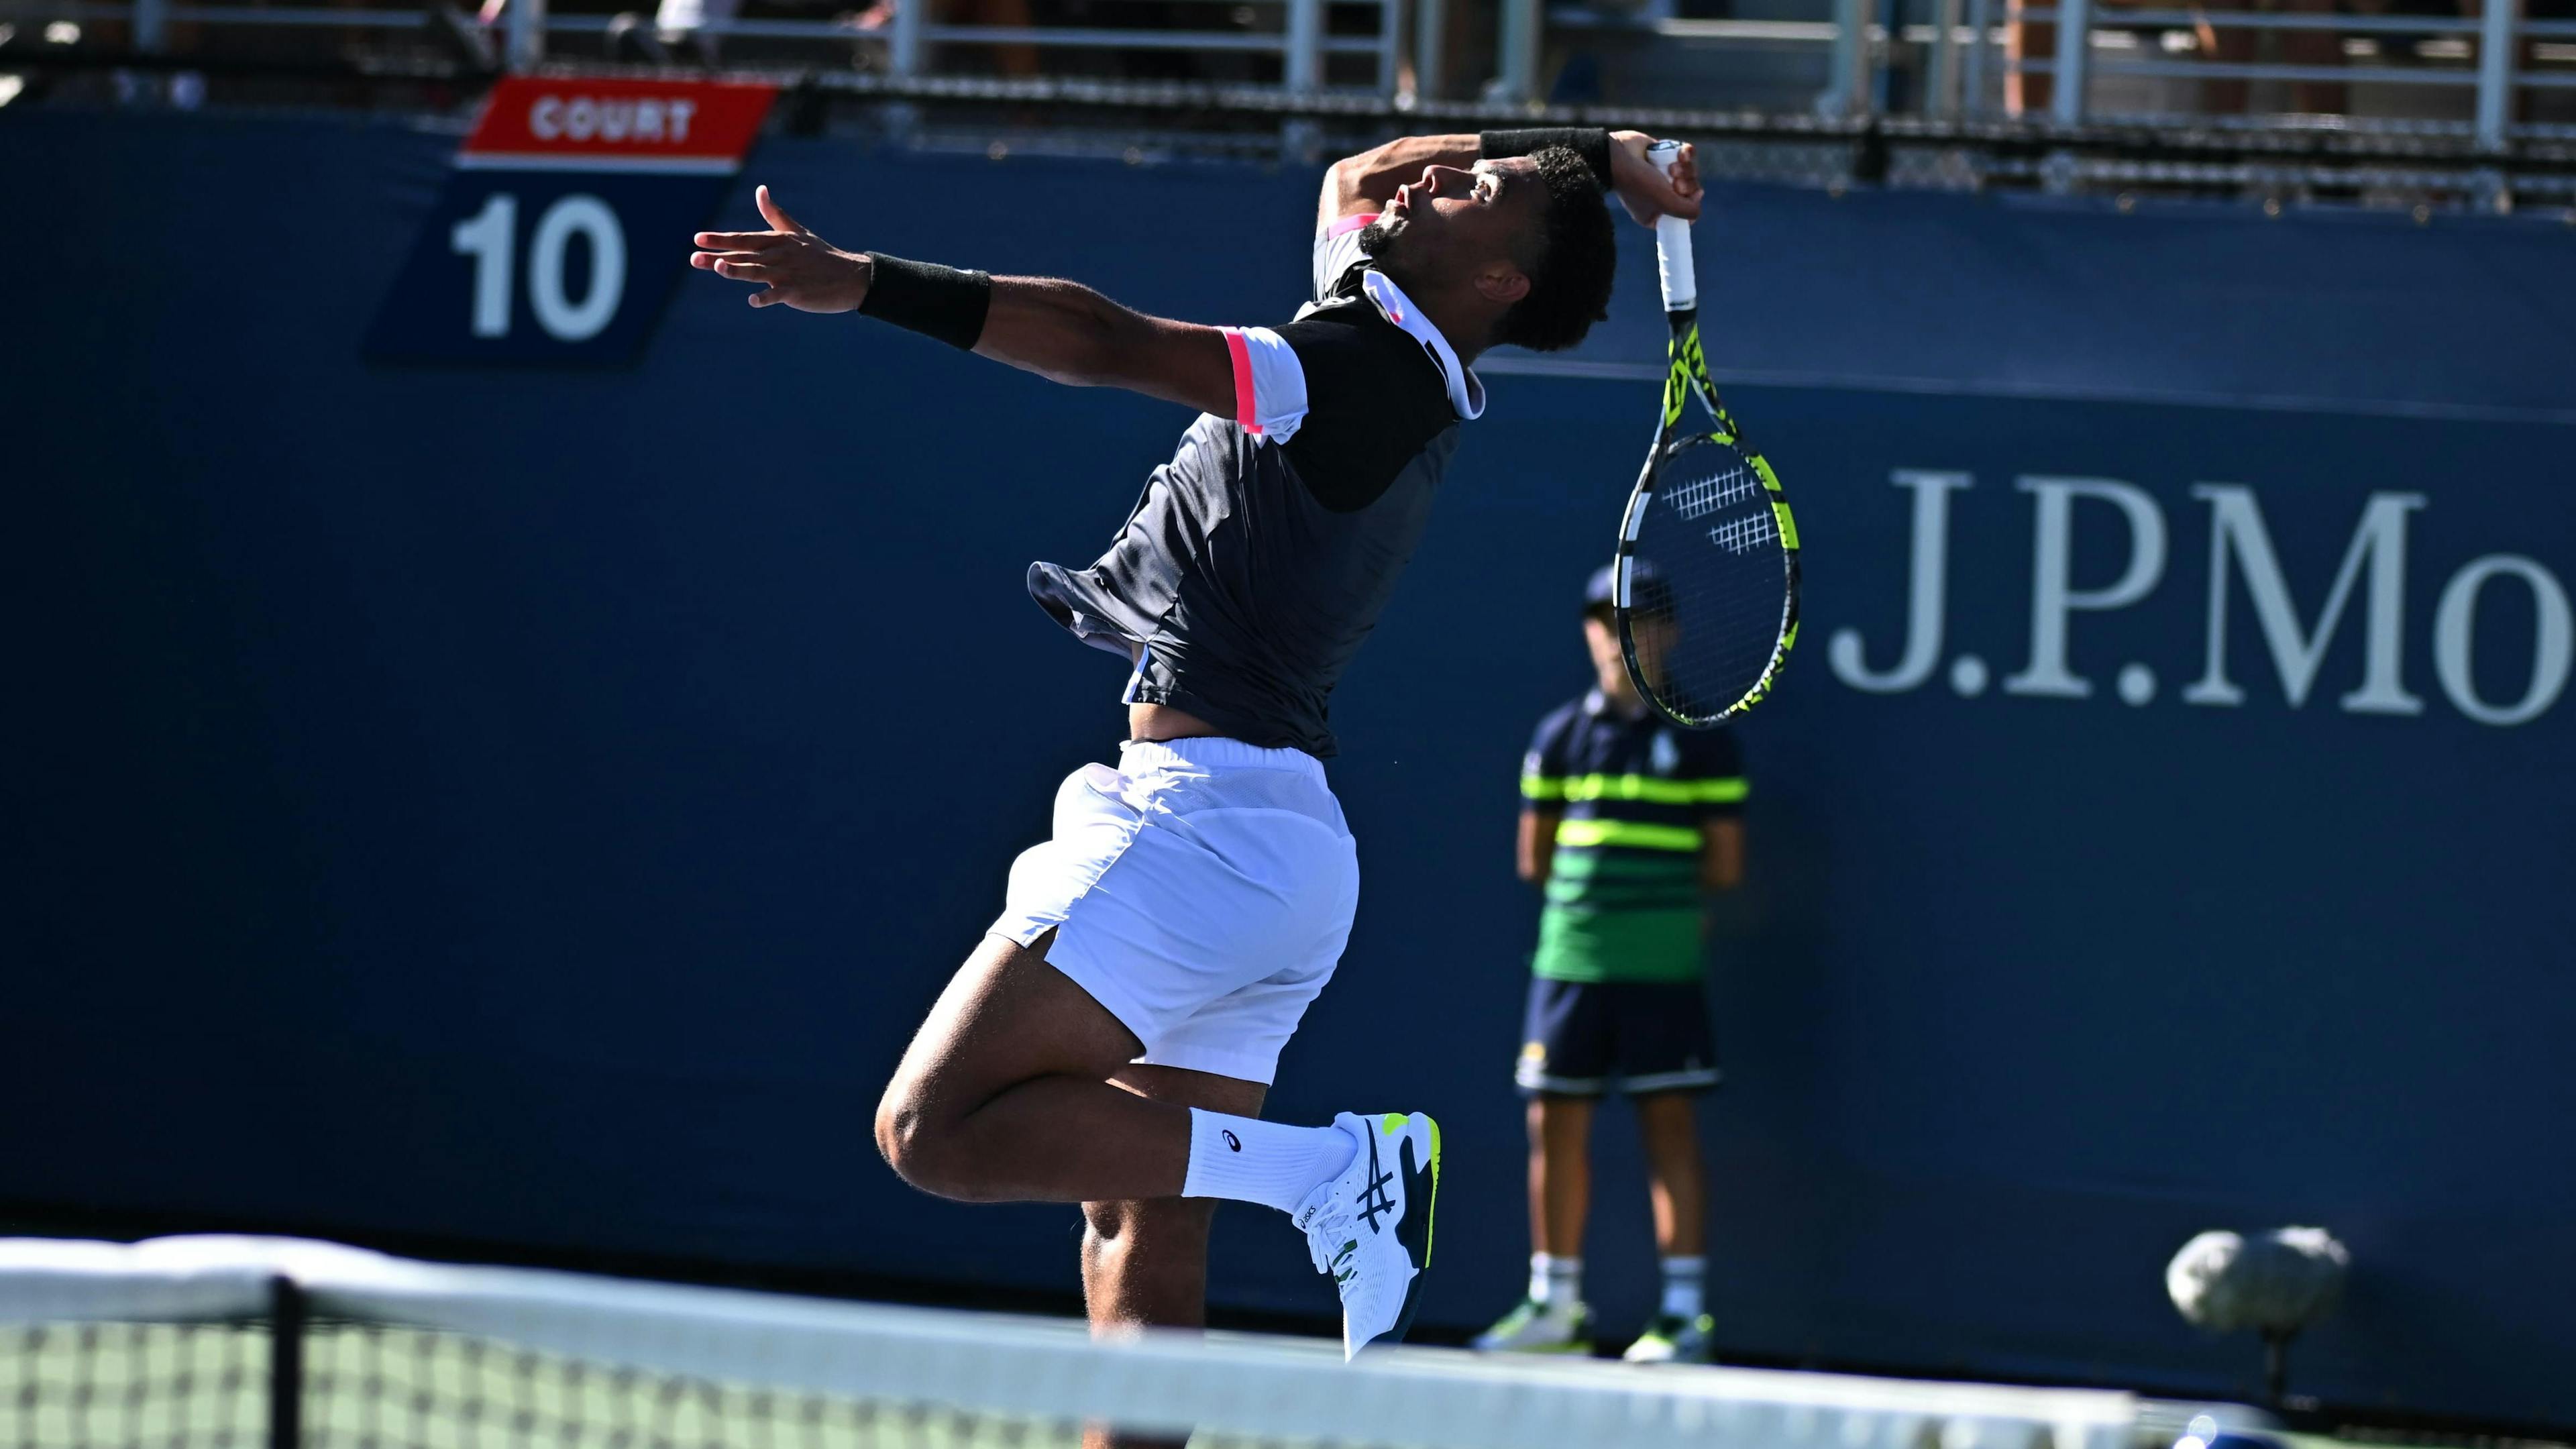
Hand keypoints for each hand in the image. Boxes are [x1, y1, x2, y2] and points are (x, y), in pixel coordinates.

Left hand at [690, 185, 872, 311]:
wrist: (850, 275)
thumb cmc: (820, 255)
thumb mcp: (796, 231)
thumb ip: (774, 213)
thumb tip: (760, 190)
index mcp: (776, 241)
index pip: (742, 239)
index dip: (719, 239)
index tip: (698, 239)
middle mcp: (778, 255)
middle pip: (743, 255)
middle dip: (718, 256)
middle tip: (694, 258)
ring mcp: (787, 273)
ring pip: (757, 271)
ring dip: (738, 270)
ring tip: (720, 267)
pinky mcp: (797, 291)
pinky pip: (778, 294)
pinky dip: (766, 297)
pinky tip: (753, 300)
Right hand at [1606, 132, 1701, 227]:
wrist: (1618, 156)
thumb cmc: (1638, 183)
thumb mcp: (1665, 204)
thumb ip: (1687, 211)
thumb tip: (1697, 203)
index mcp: (1656, 213)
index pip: (1684, 213)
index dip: (1691, 204)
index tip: (1691, 197)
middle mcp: (1660, 195)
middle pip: (1690, 191)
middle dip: (1688, 184)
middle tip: (1676, 182)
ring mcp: (1663, 174)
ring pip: (1690, 172)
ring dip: (1686, 168)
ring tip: (1672, 167)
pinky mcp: (1665, 155)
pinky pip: (1687, 155)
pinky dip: (1687, 154)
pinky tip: (1682, 153)